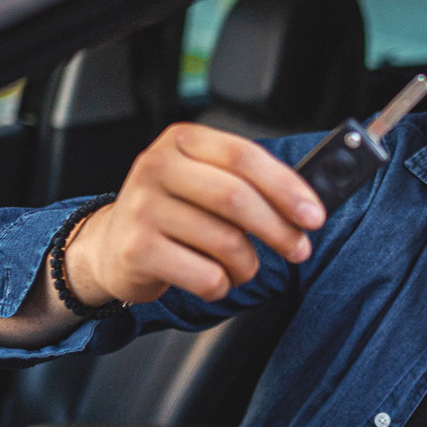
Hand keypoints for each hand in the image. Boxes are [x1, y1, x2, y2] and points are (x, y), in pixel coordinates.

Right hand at [67, 123, 326, 305]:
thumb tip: (307, 203)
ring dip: (247, 265)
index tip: (314, 214)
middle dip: (279, 229)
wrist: (111, 245)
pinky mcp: (136, 249)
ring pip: (224, 242)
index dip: (286, 187)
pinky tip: (212, 278)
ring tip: (242, 267)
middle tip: (299, 248)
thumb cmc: (174, 212)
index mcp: (183, 141)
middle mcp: (157, 166)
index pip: (244, 156)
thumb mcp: (205, 181)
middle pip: (236, 198)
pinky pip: (205, 275)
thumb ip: (249, 183)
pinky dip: (221, 285)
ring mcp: (142, 207)